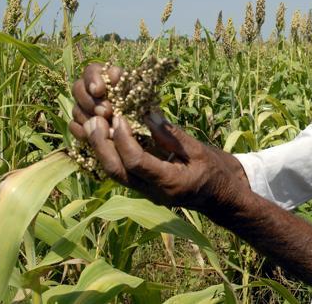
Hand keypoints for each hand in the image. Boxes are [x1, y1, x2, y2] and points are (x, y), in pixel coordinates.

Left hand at [69, 63, 250, 212]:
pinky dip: (106, 153)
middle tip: (94, 119)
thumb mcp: (199, 151)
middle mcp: (153, 192)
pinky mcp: (142, 187)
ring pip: (113, 173)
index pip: (137, 163)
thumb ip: (172, 135)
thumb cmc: (216, 172)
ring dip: (98, 149)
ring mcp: (145, 192)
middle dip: (101, 145)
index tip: (120, 116)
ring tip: (90, 123)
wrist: (221, 198)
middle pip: (116, 171)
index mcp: (170, 183)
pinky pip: (118, 172)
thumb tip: (147, 113)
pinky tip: (98, 135)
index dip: (124, 139)